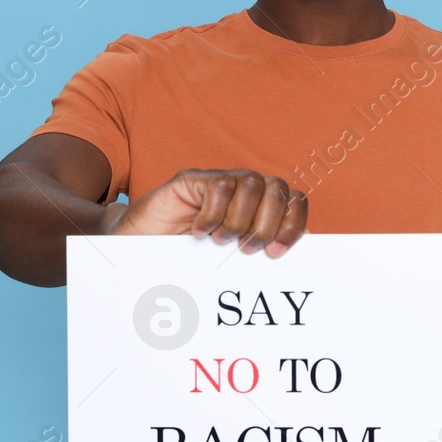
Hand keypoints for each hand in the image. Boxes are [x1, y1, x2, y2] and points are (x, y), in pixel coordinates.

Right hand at [100, 168, 306, 256]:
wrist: (139, 249)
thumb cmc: (187, 258)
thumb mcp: (230, 261)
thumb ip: (262, 253)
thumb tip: (302, 257)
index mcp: (260, 208)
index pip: (295, 201)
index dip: (293, 224)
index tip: (277, 253)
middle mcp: (244, 191)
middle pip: (278, 188)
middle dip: (268, 224)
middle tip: (247, 249)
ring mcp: (219, 182)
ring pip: (252, 182)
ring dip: (240, 219)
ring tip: (221, 240)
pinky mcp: (193, 180)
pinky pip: (219, 185)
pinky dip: (213, 213)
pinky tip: (200, 231)